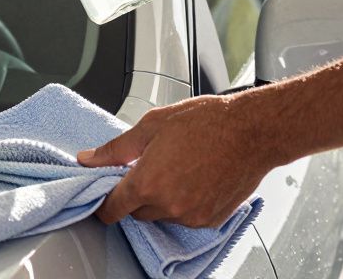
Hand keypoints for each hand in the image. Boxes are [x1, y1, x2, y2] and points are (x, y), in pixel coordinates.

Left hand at [76, 95, 275, 227]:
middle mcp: (168, 206)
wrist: (252, 131)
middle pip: (136, 212)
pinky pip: (186, 218)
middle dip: (136, 194)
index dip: (104, 203)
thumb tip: (89, 159)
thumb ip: (115, 149)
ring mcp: (191, 216)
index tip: (105, 196)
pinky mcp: (211, 219)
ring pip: (161, 216)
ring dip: (161, 199)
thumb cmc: (207, 123)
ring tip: (176, 168)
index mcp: (147, 183)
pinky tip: (193, 179)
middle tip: (148, 167)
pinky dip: (184, 204)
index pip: (112, 210)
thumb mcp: (151, 126)